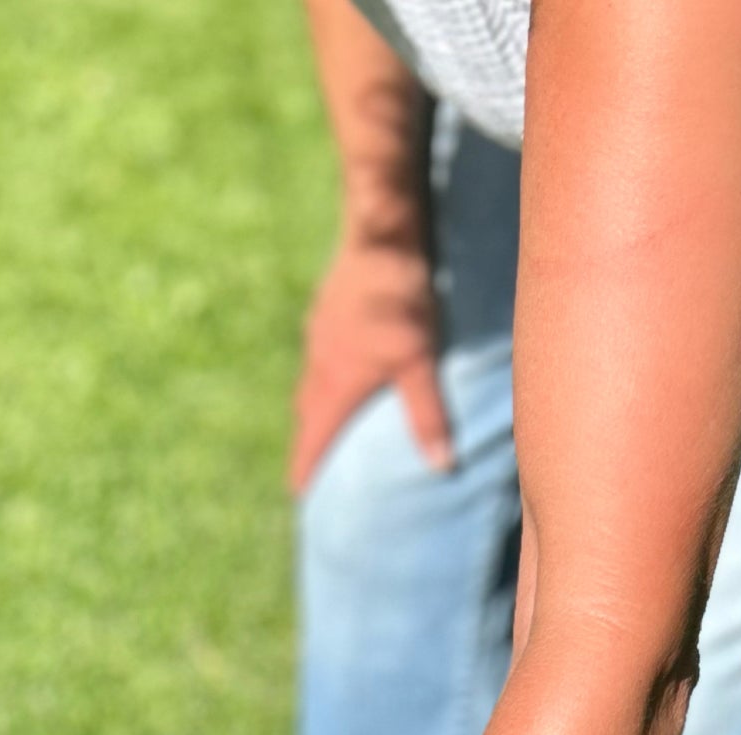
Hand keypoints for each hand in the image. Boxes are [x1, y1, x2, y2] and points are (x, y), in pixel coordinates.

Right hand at [289, 236, 453, 492]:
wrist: (380, 233)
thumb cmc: (401, 298)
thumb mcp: (420, 360)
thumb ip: (427, 415)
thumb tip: (442, 467)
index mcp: (335, 385)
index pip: (312, 440)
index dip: (305, 469)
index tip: (299, 494)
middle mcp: (319, 363)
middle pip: (306, 414)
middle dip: (310, 441)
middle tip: (313, 464)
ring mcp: (318, 334)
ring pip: (311, 382)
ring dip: (317, 406)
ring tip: (328, 421)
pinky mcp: (325, 309)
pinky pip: (320, 354)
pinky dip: (327, 373)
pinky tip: (344, 365)